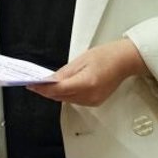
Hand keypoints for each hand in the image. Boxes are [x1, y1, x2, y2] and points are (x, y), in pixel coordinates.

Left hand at [27, 39, 147, 106]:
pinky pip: (75, 100)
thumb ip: (64, 73)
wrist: (125, 61)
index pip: (58, 89)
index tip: (32, 85)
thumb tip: (49, 80)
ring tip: (46, 85)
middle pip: (61, 97)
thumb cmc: (108, 55)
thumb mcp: (81, 59)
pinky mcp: (94, 102)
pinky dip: (66, 95)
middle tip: (35, 84)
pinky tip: (61, 88)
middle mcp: (90, 95)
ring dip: (56, 94)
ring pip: (66, 100)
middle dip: (47, 91)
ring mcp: (93, 101)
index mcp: (87, 82)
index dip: (43, 89)